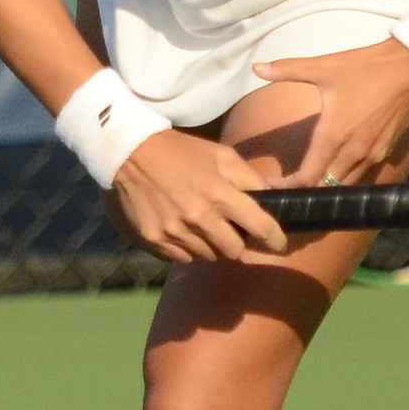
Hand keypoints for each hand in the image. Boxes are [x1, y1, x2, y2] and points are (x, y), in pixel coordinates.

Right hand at [108, 130, 288, 264]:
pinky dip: (185, 247)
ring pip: (207, 256)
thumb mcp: (222, 155)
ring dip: (208, 245)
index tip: (278, 244)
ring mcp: (175, 232)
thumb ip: (249, 178)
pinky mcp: (154, 241)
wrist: (130, 153)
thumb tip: (272, 197)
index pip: (261, 227)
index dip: (275, 239)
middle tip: (228, 230)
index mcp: (220, 194)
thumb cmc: (182, 152)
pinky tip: (179, 228)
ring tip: (199, 225)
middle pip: (234, 251)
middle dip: (236, 242)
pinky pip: (181, 257)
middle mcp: (199, 218)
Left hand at [252, 36, 408, 186]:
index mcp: (334, 135)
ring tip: (308, 181)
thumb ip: (288, 70)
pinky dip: (346, 177)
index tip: (271, 186)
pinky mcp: (387, 152)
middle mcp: (354, 153)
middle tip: (286, 186)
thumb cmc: (365, 67)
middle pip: (325, 186)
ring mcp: (373, 155)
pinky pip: (362, 174)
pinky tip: (336, 168)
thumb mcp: (324, 66)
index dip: (288, 187)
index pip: (308, 177)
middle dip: (305, 190)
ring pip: (345, 184)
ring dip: (326, 186)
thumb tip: (256, 67)